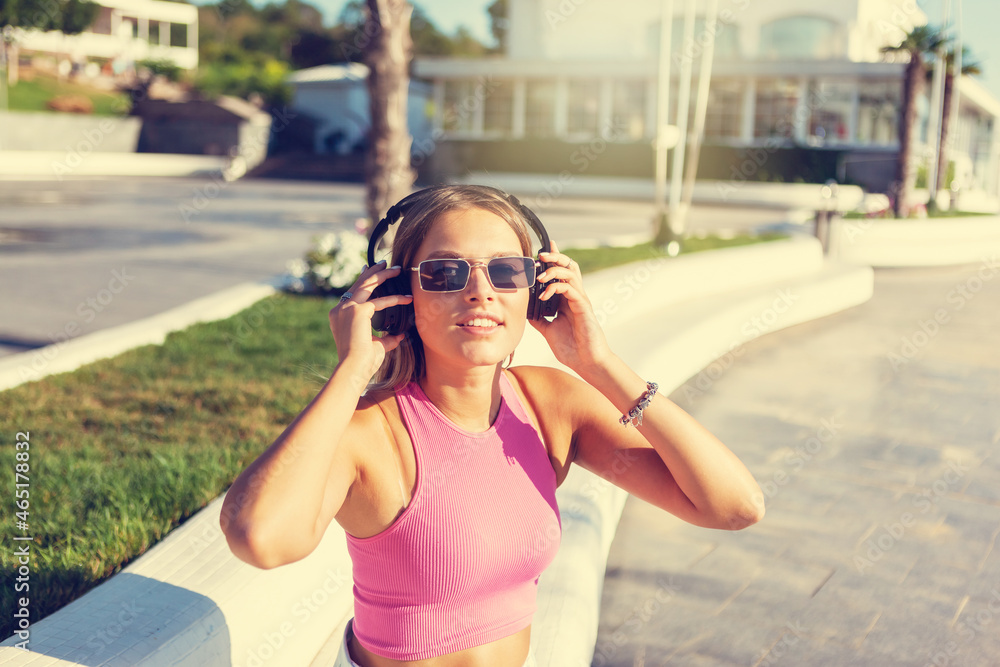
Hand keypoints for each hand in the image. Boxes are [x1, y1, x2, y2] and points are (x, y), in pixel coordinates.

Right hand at [328, 260, 412, 381]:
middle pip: (359, 284)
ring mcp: (346, 309)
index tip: (369, 270)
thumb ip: (387, 338)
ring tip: (396, 269)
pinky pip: (379, 302)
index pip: (352, 292)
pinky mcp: (357, 312)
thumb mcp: (376, 346)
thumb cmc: (362, 362)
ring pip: (367, 284)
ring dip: (383, 275)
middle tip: (386, 263)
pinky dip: (394, 299)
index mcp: (338, 315)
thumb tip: (400, 335)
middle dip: (373, 271)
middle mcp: (339, 309)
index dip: (363, 280)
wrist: (353, 369)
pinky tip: (407, 298)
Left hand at [530, 241, 611, 372]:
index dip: (554, 259)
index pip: (561, 272)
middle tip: (540, 255)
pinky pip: (570, 289)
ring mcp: (580, 300)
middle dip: (555, 256)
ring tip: (540, 277)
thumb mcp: (548, 329)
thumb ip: (538, 318)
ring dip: (554, 270)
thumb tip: (524, 310)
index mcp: (567, 299)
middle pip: (569, 266)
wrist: (586, 362)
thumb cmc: (571, 347)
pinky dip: (555, 288)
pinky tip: (544, 296)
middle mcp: (575, 296)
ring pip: (571, 273)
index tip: (542, 249)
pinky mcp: (583, 307)